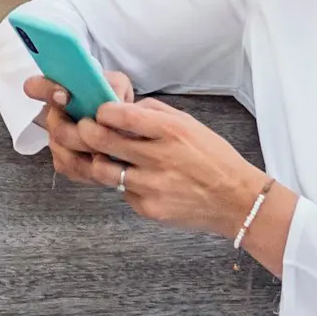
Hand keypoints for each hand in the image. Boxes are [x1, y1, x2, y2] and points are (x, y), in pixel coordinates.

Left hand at [26, 74, 276, 242]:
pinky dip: (122, 183)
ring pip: (102, 170)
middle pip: (101, 141)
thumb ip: (153, 114)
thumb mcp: (189, 124)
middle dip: (83, 131)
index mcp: (170, 131)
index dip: (100, 110)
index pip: (120, 114)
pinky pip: (121, 192)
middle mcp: (158, 157)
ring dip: (97, 160)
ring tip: (102, 154)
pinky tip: (134, 178)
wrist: (236, 200)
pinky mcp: (148, 209)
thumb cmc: (212, 158)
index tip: (96, 110)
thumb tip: (121, 106)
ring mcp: (151, 186)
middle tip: (81, 127)